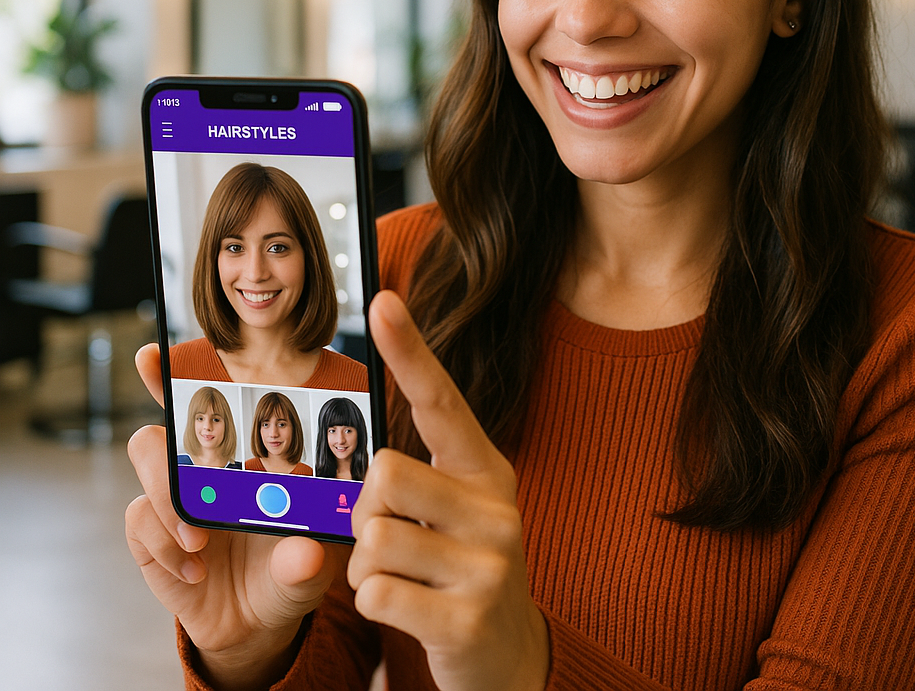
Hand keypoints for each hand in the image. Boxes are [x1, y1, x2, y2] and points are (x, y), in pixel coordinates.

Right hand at [124, 345, 338, 690]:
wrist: (257, 622)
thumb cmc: (291, 570)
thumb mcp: (312, 563)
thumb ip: (308, 560)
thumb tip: (305, 554)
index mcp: (246, 455)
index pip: (214, 402)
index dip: (180, 372)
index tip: (155, 352)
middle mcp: (203, 468)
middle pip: (164, 425)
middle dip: (160, 417)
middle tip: (178, 452)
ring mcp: (173, 500)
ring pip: (146, 465)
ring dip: (169, 499)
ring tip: (199, 540)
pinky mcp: (151, 538)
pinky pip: (140, 522)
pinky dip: (165, 548)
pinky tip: (195, 572)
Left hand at [348, 291, 549, 690]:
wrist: (508, 657)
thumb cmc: (463, 568)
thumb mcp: (454, 513)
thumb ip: (416, 477)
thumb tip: (364, 462)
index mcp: (486, 470)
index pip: (441, 400)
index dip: (410, 350)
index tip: (383, 301)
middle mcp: (497, 507)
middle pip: (383, 475)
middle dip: (365, 511)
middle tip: (389, 537)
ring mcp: (488, 563)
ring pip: (372, 536)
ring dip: (365, 563)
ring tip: (402, 578)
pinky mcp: (467, 618)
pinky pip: (374, 591)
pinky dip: (373, 601)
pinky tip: (410, 611)